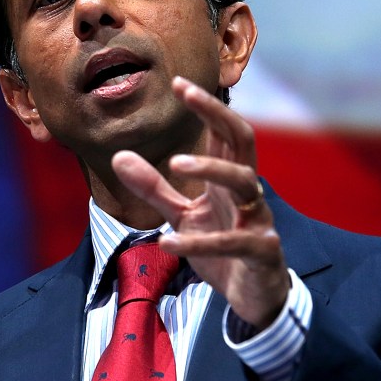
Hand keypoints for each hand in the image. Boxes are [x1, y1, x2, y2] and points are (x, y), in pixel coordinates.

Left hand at [111, 76, 288, 328]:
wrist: (254, 298)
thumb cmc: (222, 249)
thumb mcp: (182, 216)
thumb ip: (154, 188)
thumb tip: (119, 156)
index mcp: (229, 180)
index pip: (224, 133)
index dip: (205, 106)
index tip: (177, 83)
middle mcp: (247, 193)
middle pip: (242, 141)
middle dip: (217, 114)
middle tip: (187, 95)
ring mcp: (258, 220)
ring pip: (246, 183)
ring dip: (211, 168)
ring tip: (175, 164)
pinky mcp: (261, 252)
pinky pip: (233, 241)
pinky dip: (199, 242)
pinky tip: (166, 243)